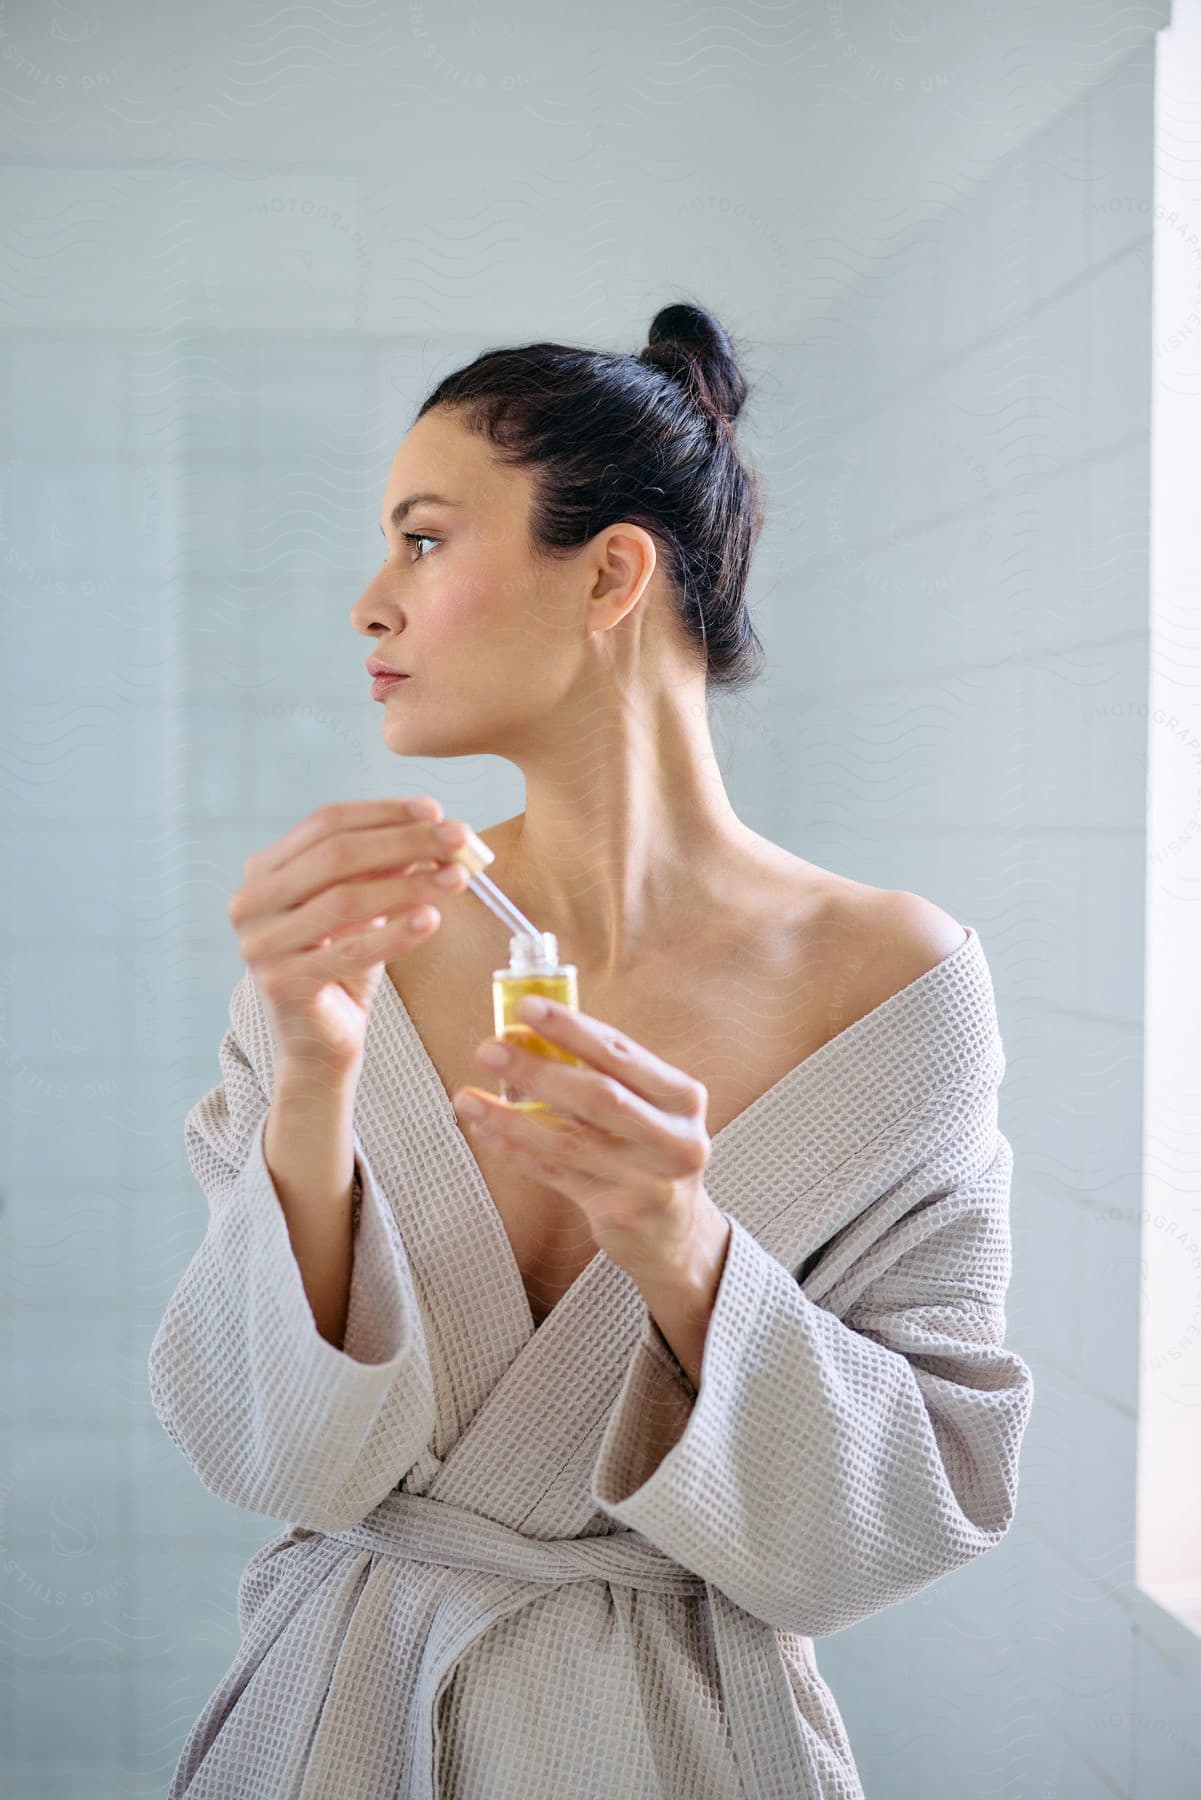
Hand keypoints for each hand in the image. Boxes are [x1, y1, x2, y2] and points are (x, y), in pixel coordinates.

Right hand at [227, 796, 472, 1074]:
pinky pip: (350, 952)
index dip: (383, 813)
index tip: (436, 810)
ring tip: (459, 878)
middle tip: (459, 838)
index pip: (325, 823)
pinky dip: (395, 933)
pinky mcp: (282, 984)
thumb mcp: (364, 909)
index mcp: (264, 872)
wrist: (319, 1046)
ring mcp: (260, 945)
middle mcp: (250, 903)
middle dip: (404, 841)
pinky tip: (432, 919)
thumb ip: (385, 868)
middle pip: (336, 855)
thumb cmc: (342, 969)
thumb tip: (434, 827)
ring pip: (345, 900)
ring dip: (410, 884)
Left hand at [452, 996, 718, 1289]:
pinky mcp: (620, 1213)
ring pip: (568, 1140)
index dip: (572, 1028)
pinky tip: (488, 1132)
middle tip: (489, 1049)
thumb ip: (602, 1076)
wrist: (675, 1233)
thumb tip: (527, 1037)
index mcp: (682, 1099)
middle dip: (537, 1069)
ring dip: (510, 1116)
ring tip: (468, 1098)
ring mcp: (649, 1180)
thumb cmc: (651, 1153)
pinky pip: (556, 1174)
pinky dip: (517, 1151)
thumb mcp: (648, 1110)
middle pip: (598, 1096)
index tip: (527, 1007)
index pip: (621, 1053)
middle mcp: (675, 1139)